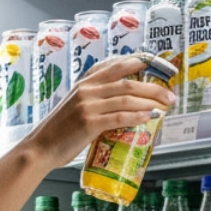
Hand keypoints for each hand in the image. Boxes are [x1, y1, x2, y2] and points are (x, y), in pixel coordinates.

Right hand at [19, 55, 177, 170]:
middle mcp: (87, 89)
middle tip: (170, 93)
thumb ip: (95, 99)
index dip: (139, 62)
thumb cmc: (59, 131)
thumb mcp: (75, 106)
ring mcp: (88, 105)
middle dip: (153, 86)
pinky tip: (149, 117)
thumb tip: (122, 102)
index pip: (116, 65)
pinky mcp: (89, 123)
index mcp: (84, 82)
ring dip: (151, 101)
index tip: (156, 64)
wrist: (40, 148)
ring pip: (127, 97)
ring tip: (165, 105)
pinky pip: (119, 116)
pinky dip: (137, 115)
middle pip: (128, 81)